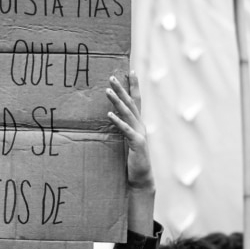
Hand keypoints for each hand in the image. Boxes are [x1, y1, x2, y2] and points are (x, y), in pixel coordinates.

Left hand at [106, 73, 151, 192]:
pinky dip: (118, 121)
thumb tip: (113, 117)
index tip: (130, 71)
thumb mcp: (128, 141)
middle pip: (131, 103)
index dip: (134, 86)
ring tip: (107, 91)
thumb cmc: (134, 160)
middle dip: (122, 88)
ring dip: (117, 101)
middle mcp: (141, 125)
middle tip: (112, 76)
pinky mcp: (136, 143)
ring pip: (127, 113)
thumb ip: (124, 128)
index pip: (136, 101)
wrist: (142, 177)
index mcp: (138, 123)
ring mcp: (140, 134)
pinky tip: (109, 114)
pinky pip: (125, 130)